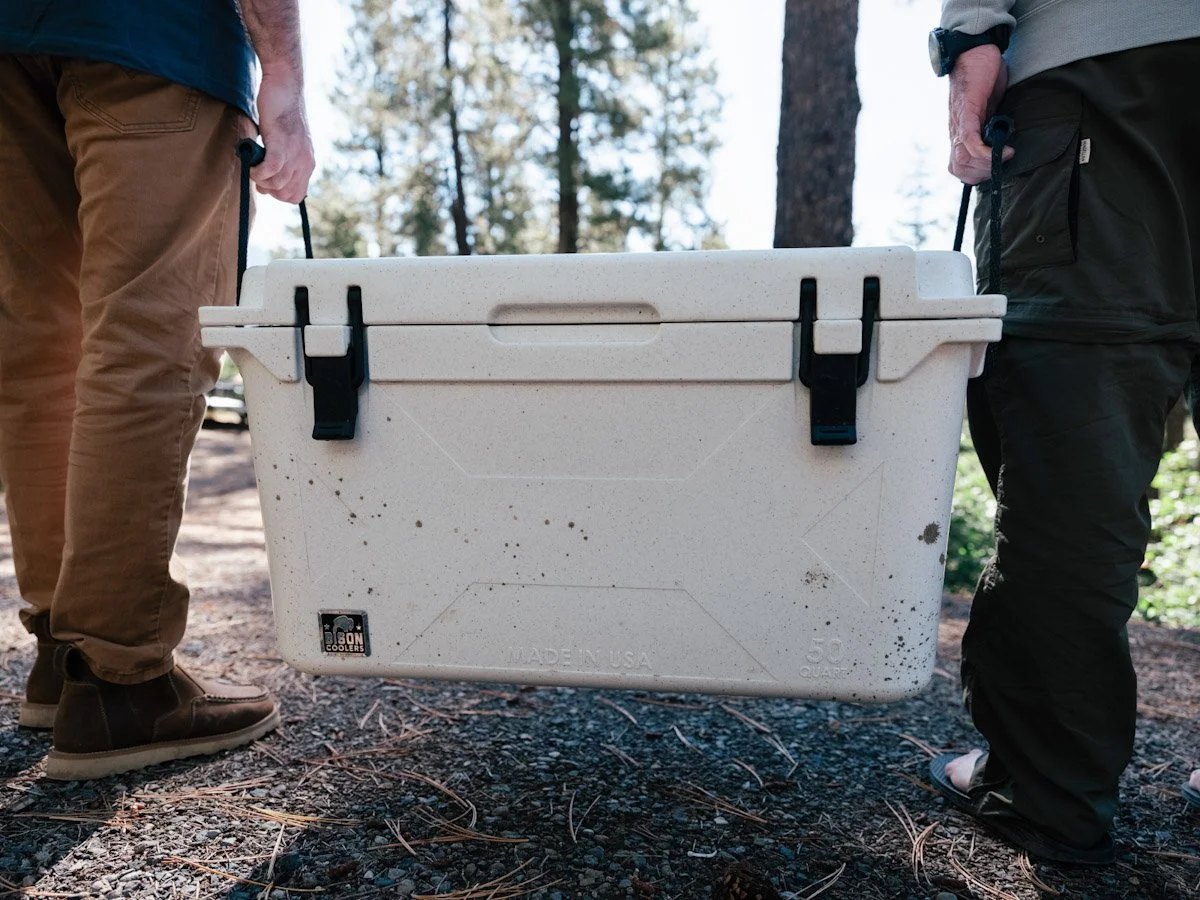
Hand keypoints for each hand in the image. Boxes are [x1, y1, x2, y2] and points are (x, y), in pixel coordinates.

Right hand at [252, 71, 314, 203]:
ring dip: (260, 180)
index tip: (266, 182)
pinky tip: (251, 165)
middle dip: (267, 189)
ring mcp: (295, 154)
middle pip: (285, 194)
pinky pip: (272, 169)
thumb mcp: (286, 143)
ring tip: (252, 165)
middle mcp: (305, 161)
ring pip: (278, 184)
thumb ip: (282, 161)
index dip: (278, 194)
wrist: (285, 87)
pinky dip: (258, 171)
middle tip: (256, 173)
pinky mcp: (282, 143)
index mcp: (307, 163)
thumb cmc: (280, 113)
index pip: (296, 196)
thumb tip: (266, 182)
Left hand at [948, 45, 1013, 184]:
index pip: (958, 165)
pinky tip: (1005, 151)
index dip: (975, 174)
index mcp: (960, 131)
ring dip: (985, 166)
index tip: (996, 169)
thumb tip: (1005, 138)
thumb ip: (992, 123)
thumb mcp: (990, 106)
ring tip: (1004, 158)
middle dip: (981, 174)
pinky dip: (986, 152)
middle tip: (1001, 165)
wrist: (975, 50)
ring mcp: (959, 122)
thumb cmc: (983, 76)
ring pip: (962, 159)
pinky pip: (969, 141)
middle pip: (958, 167)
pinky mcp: (967, 112)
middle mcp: (956, 130)